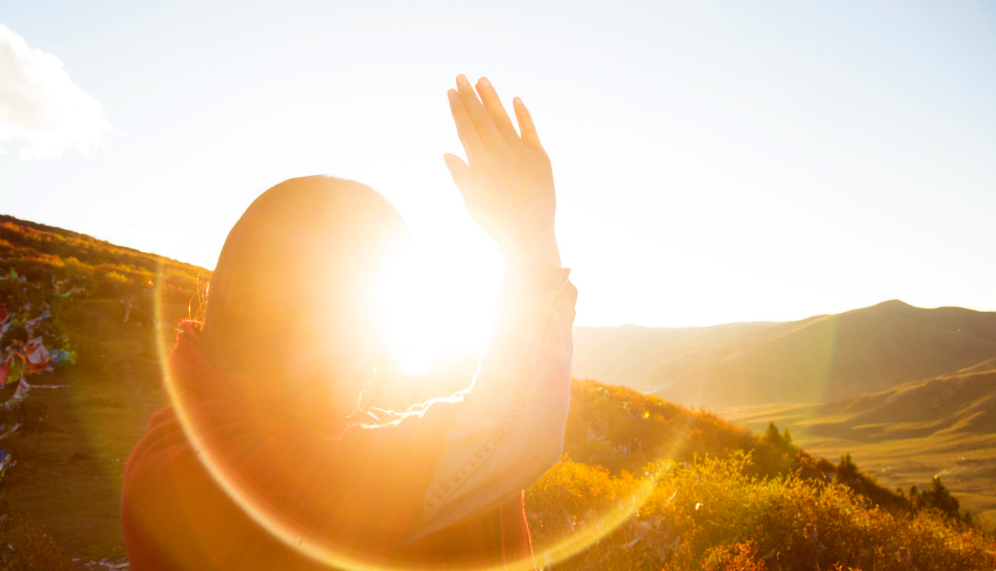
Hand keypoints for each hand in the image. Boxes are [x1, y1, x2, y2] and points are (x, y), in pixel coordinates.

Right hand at [444, 75, 559, 267]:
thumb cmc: (496, 222)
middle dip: (470, 96)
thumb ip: (461, 175)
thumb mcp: (471, 202)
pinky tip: (515, 99)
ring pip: (504, 119)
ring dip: (492, 98)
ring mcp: (521, 152)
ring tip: (483, 80)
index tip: (451, 92)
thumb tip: (447, 153)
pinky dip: (523, 114)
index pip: (466, 129)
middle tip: (461, 77)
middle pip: (482, 118)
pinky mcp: (540, 157)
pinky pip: (530, 130)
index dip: (458, 109)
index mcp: (481, 163)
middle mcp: (500, 153)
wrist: (530, 233)